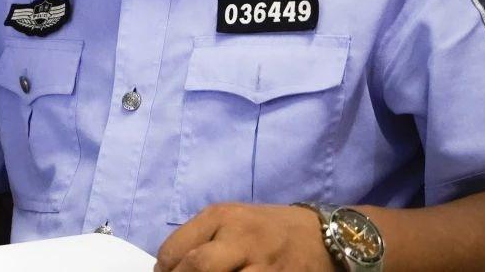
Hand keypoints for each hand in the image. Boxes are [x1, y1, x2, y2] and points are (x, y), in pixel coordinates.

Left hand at [155, 202, 333, 271]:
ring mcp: (262, 263)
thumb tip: (166, 267)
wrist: (320, 236)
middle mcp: (240, 237)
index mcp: (221, 217)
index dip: (164, 269)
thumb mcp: (230, 221)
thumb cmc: (265, 229)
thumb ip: (200, 238)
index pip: (176, 249)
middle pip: (197, 267)